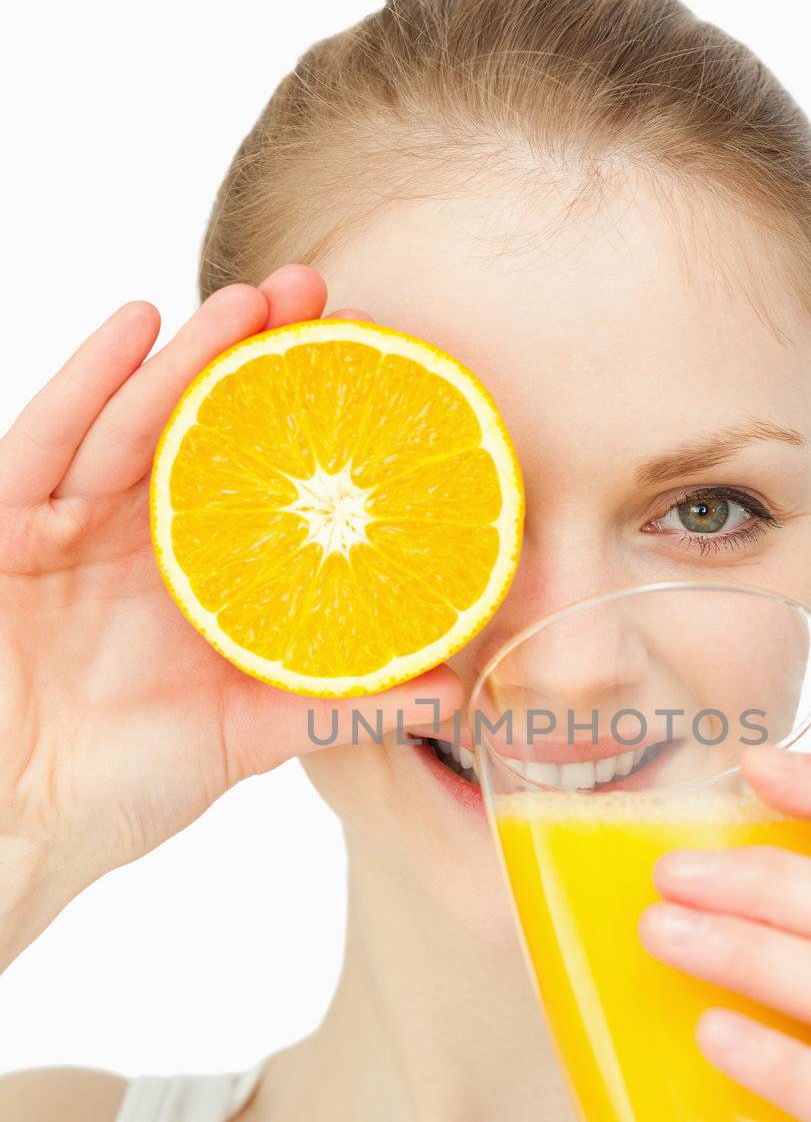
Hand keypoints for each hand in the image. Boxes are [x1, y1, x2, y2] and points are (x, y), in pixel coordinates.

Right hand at [0, 266, 460, 905]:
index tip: (369, 364)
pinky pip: (44, 442)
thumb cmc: (122, 787)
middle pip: (199, 426)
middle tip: (316, 294)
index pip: (257, 476)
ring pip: (134, 421)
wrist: (17, 827)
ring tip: (253, 302)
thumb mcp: (249, 736)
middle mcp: (137, 539)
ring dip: (191, 355)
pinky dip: (89, 383)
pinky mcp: (7, 529)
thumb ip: (342, 707)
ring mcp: (68, 528)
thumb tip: (455, 692)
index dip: (305, 417)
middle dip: (254, 356)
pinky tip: (139, 326)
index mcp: (199, 576)